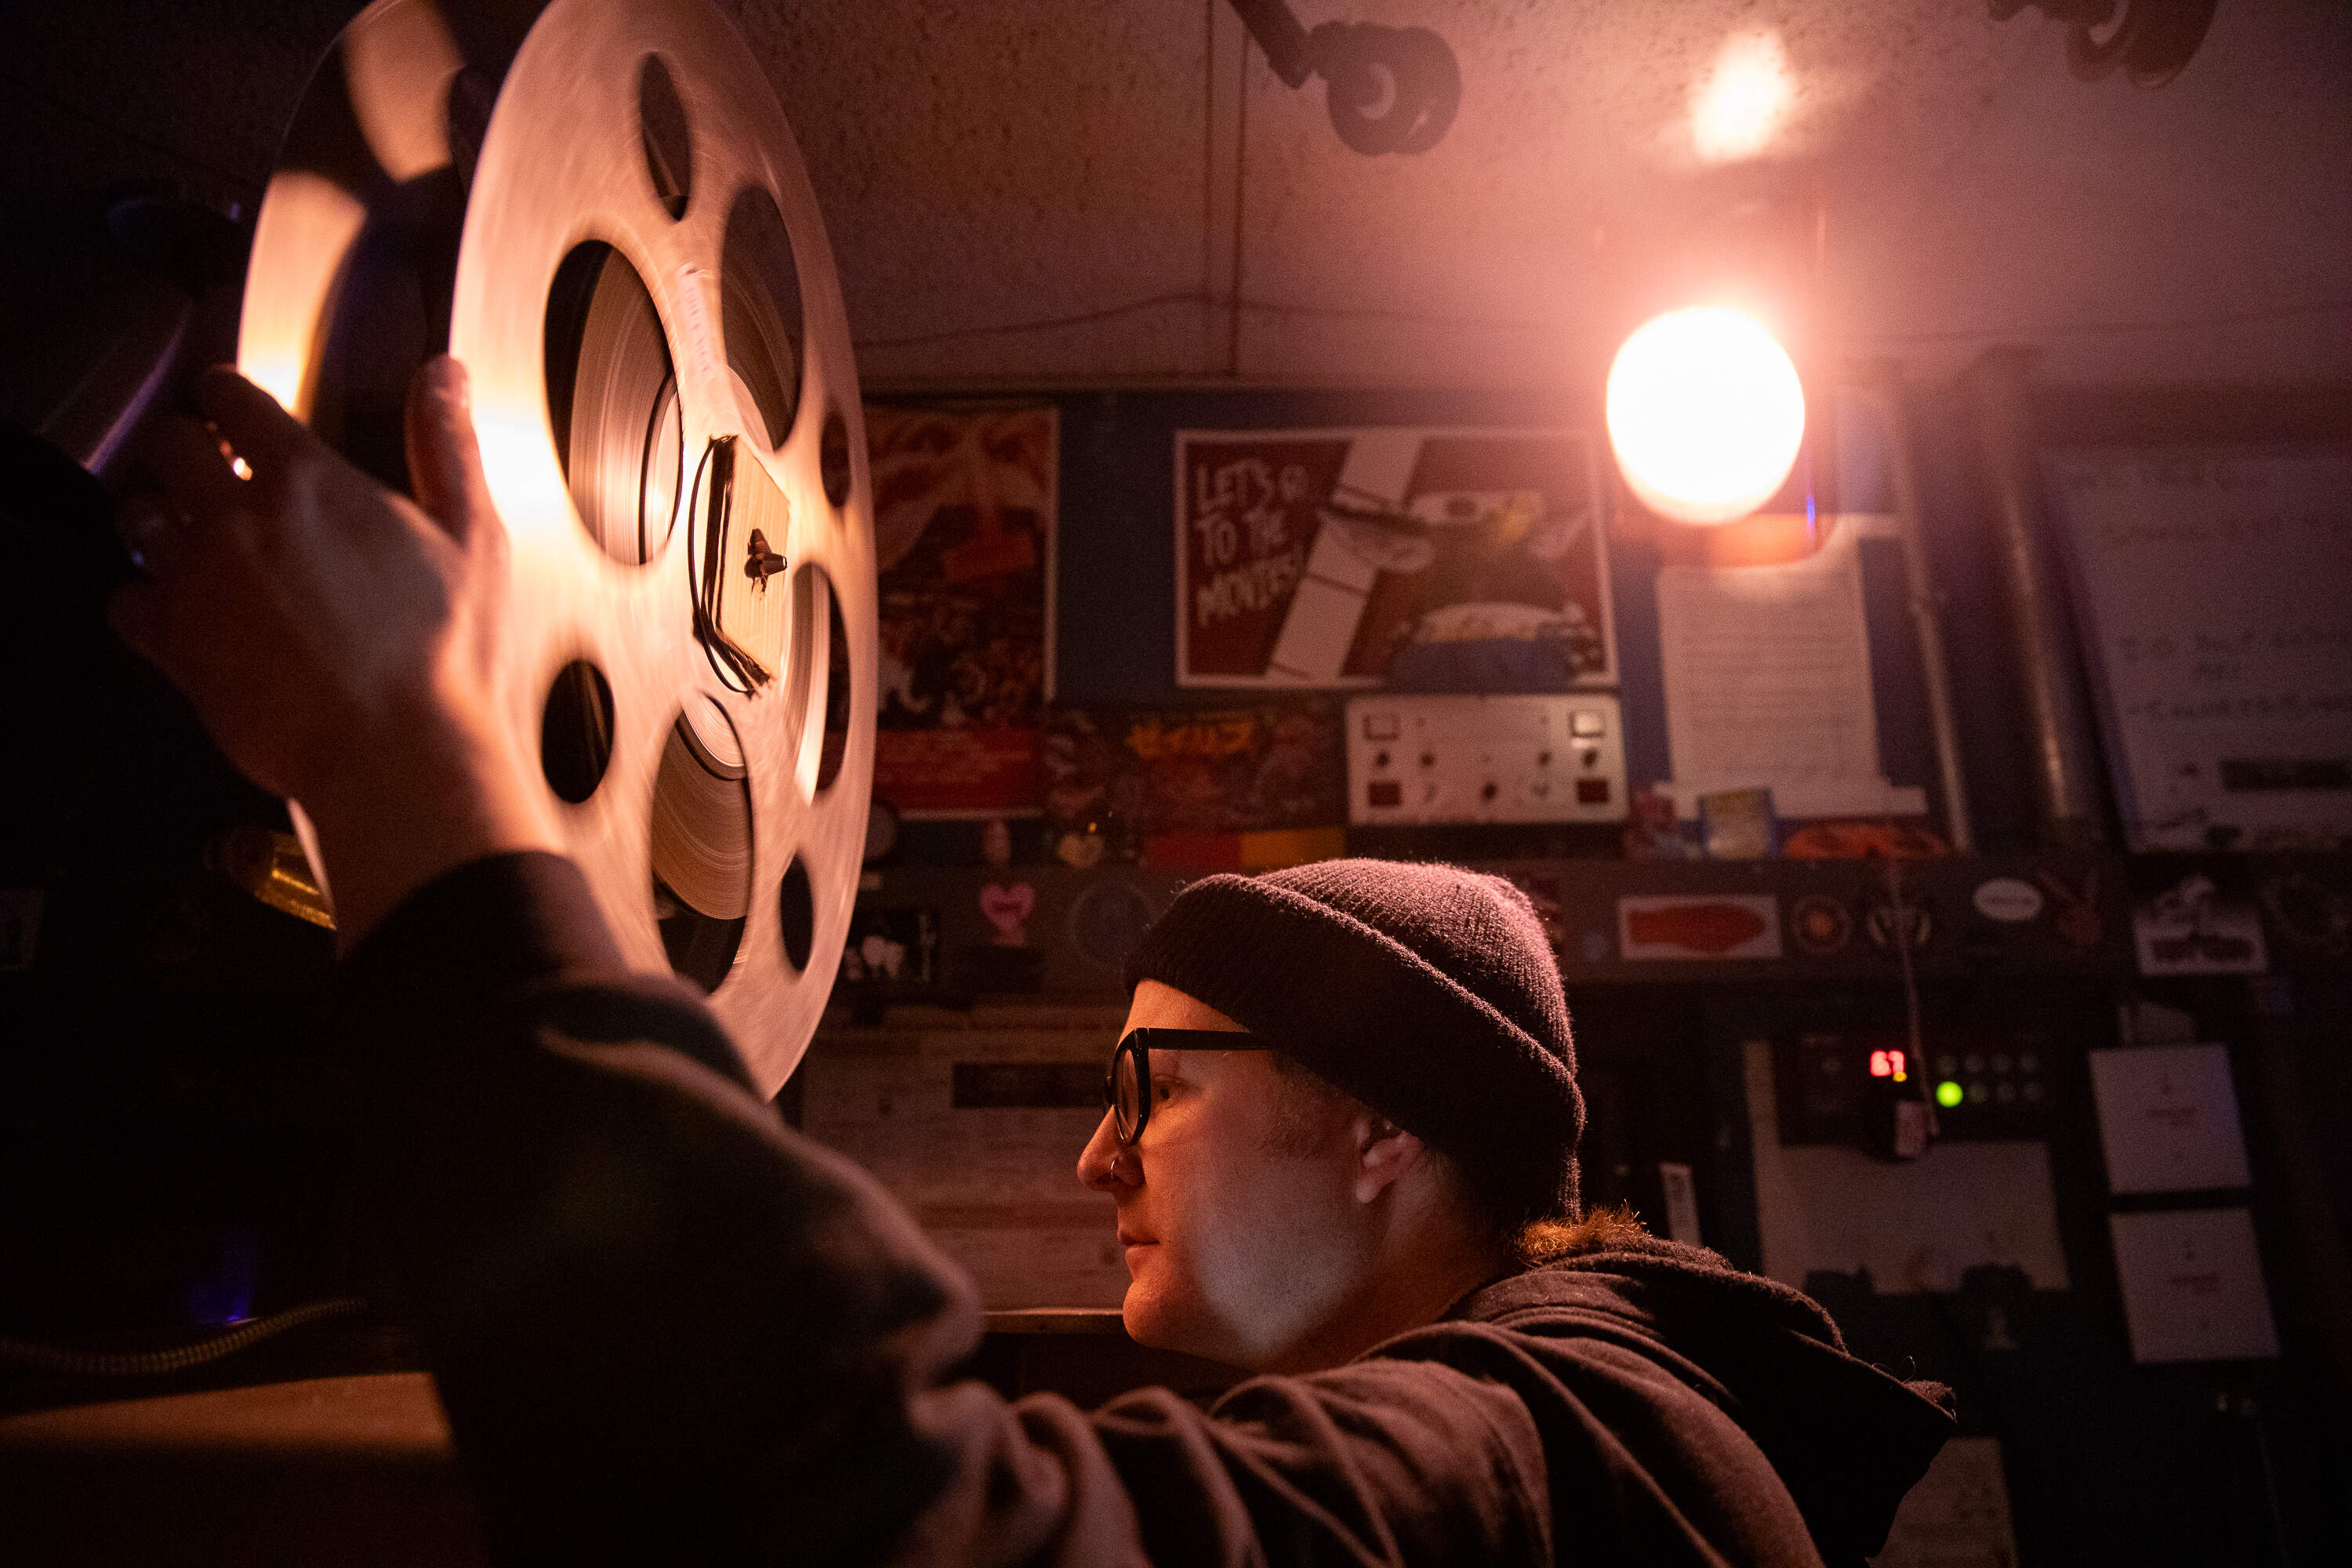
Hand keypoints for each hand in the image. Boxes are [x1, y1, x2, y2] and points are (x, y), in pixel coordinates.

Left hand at [111, 356, 560, 950]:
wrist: (397, 754)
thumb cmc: (440, 657)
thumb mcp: (472, 537)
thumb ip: (448, 446)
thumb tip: (445, 378)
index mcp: (307, 482)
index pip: (230, 396)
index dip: (228, 395)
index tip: (234, 406)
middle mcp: (236, 520)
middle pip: (168, 444)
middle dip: (188, 447)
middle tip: (213, 466)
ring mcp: (198, 583)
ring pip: (137, 515)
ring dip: (161, 515)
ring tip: (194, 532)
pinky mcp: (177, 647)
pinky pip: (125, 601)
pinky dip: (144, 598)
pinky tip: (180, 607)